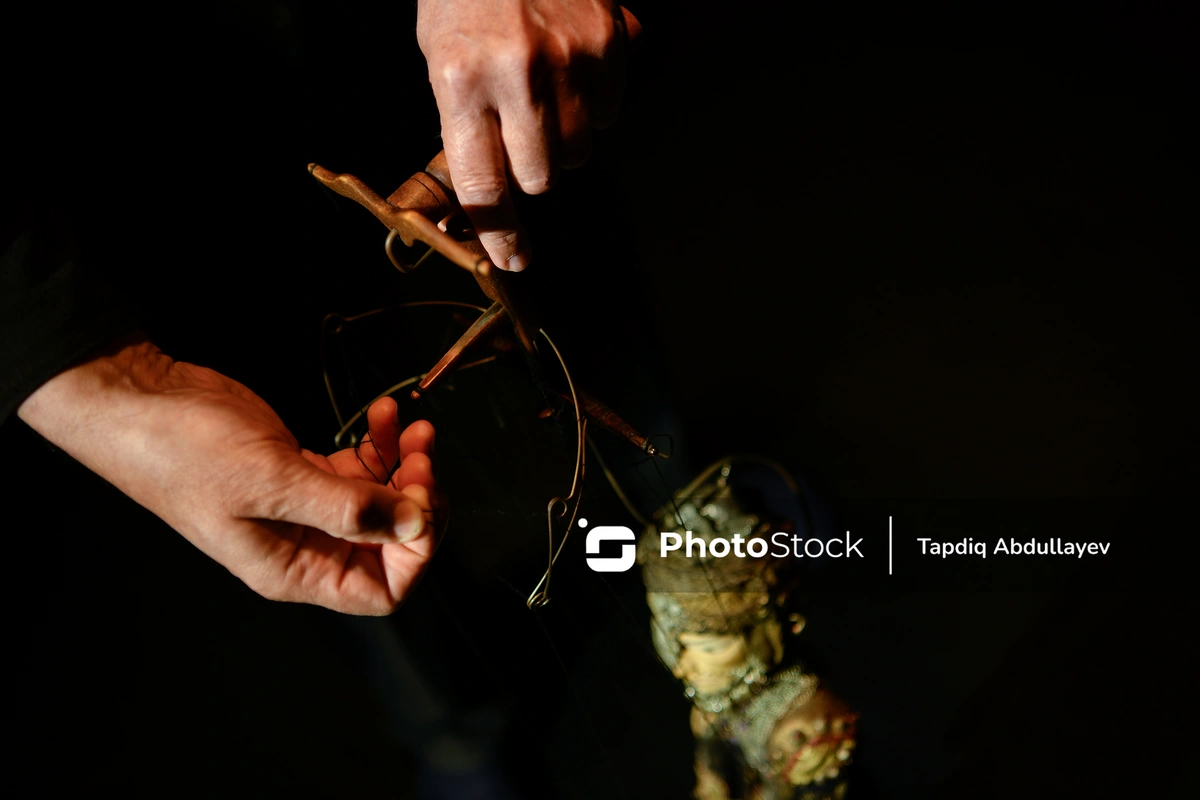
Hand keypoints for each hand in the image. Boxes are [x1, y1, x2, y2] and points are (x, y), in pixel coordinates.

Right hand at [18, 333, 439, 614]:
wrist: (141, 400)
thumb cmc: (183, 450)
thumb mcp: (271, 481)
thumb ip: (348, 508)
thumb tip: (414, 525)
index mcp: (294, 571)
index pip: (381, 590)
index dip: (415, 553)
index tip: (423, 501)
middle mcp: (304, 548)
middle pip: (390, 544)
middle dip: (417, 500)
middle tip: (422, 456)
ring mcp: (305, 509)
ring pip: (381, 501)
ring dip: (405, 465)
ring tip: (410, 427)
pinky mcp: (302, 471)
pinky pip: (360, 469)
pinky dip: (380, 444)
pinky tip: (382, 413)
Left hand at [417, 0, 637, 271]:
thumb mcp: (439, 57)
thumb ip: (461, 127)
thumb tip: (486, 199)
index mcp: (460, 81)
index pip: (484, 185)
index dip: (501, 234)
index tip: (514, 261)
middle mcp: (517, 74)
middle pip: (543, 177)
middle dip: (532, 170)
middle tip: (519, 135)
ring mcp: (570, 59)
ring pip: (580, 150)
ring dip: (563, 138)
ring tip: (543, 92)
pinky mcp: (609, 43)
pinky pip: (609, 111)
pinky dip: (593, 102)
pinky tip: (570, 69)